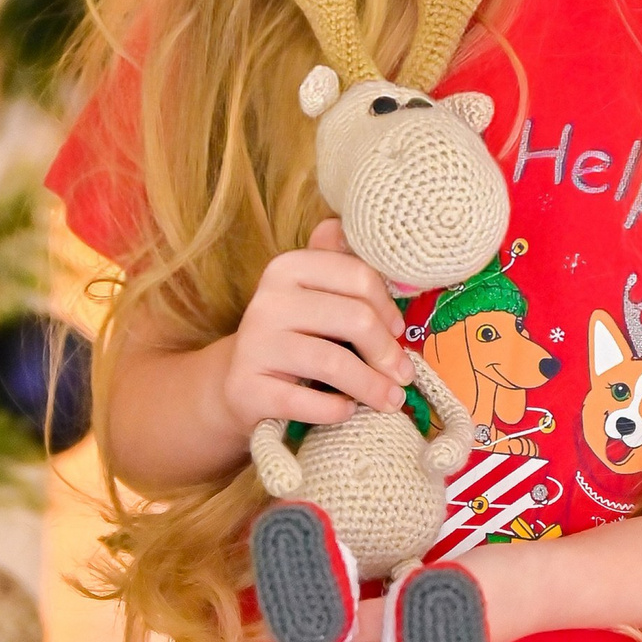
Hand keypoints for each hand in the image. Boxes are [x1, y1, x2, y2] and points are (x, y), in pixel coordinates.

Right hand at [219, 218, 413, 443]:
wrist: (238, 384)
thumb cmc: (293, 338)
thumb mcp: (313, 297)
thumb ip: (340, 267)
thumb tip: (362, 229)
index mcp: (288, 267)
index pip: (357, 276)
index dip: (389, 307)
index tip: (400, 332)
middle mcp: (268, 301)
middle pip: (354, 319)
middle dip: (388, 352)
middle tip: (403, 375)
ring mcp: (255, 345)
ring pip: (333, 362)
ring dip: (372, 387)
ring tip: (391, 401)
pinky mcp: (247, 388)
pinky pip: (306, 401)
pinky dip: (336, 410)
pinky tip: (348, 412)